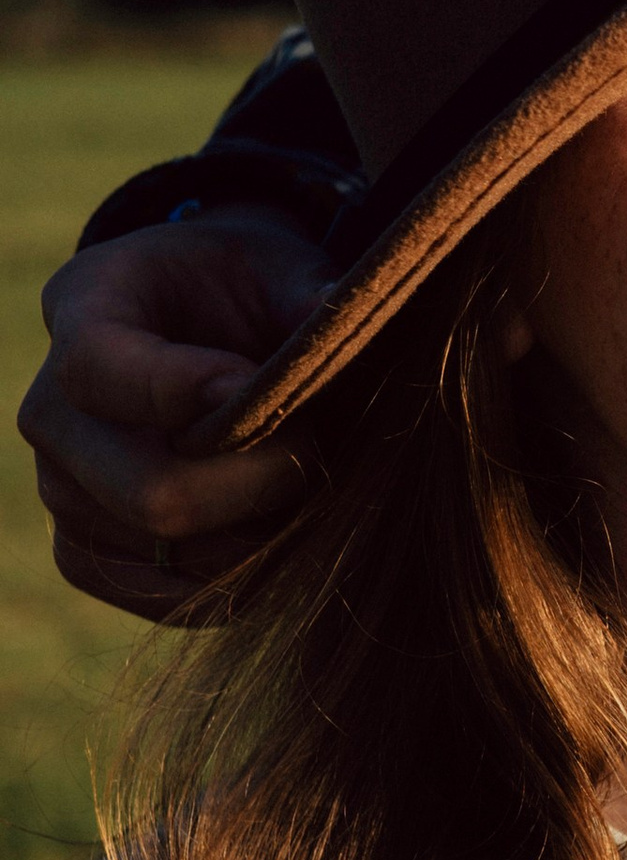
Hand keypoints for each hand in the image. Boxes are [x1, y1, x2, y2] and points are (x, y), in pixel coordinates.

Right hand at [17, 208, 330, 619]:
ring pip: (175, 553)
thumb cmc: (249, 286)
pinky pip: (172, 597)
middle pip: (152, 491)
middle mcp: (53, 413)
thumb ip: (308, 293)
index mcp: (84, 309)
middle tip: (321, 445)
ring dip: (265, 530)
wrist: (209, 329)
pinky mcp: (88, 556)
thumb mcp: (280, 262)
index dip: (193, 390)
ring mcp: (63, 492)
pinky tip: (282, 524)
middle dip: (265, 479)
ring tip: (305, 479)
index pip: (102, 369)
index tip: (283, 392)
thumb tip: (340, 319)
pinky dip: (247, 575)